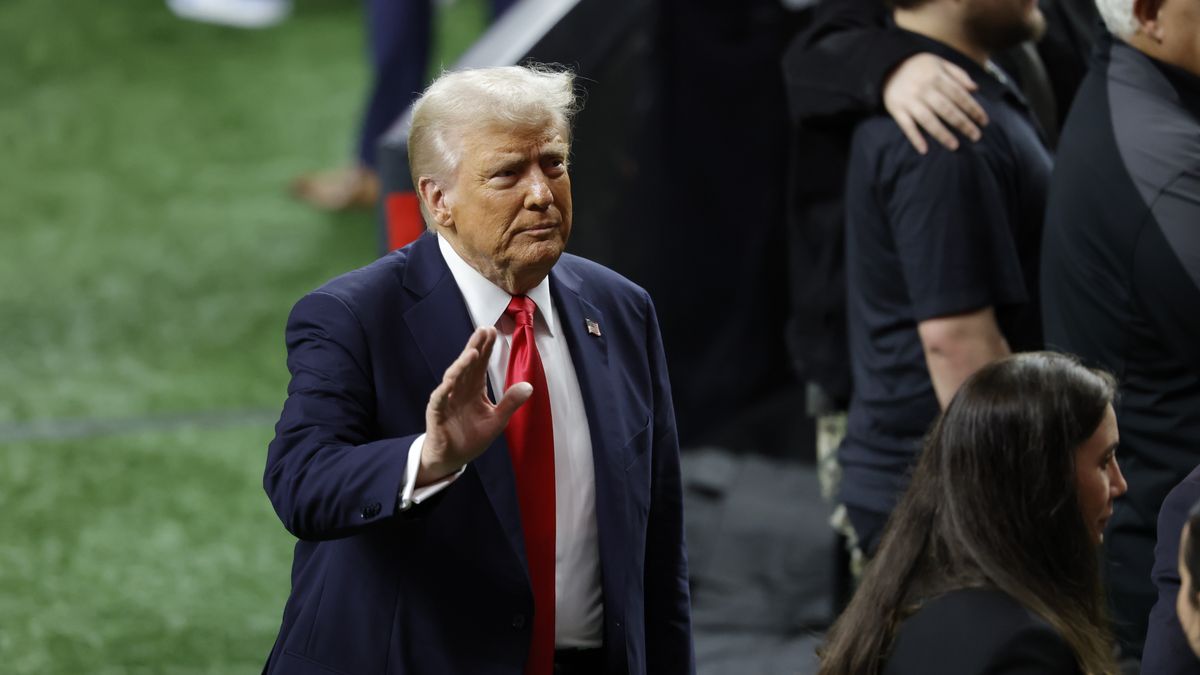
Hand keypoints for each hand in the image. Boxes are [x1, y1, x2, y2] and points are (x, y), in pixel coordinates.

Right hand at [418, 327, 532, 485]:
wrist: (452, 458)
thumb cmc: (471, 437)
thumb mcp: (497, 420)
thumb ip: (510, 403)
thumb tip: (529, 386)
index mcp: (474, 389)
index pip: (480, 364)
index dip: (487, 349)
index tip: (493, 331)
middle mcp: (460, 390)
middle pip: (467, 365)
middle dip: (475, 347)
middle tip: (483, 330)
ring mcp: (447, 400)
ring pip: (453, 377)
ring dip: (462, 364)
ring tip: (473, 351)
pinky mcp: (436, 413)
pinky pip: (439, 399)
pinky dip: (444, 389)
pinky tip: (450, 380)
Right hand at [884, 52, 988, 153]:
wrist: (887, 64)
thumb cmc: (918, 66)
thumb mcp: (940, 62)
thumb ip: (958, 74)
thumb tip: (975, 89)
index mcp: (937, 77)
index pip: (959, 95)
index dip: (973, 109)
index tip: (984, 121)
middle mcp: (924, 90)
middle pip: (947, 109)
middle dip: (963, 124)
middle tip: (976, 136)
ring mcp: (910, 101)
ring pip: (928, 120)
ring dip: (942, 134)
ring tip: (955, 146)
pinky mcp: (896, 110)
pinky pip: (906, 126)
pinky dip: (914, 138)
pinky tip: (924, 150)